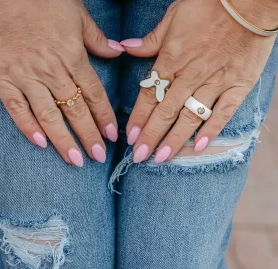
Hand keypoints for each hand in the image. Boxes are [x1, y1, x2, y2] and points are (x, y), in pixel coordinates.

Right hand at [0, 0, 124, 165]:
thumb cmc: (44, 0)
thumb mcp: (78, 15)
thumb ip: (98, 39)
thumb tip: (118, 51)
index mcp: (73, 56)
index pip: (94, 94)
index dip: (105, 117)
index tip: (112, 135)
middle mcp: (51, 70)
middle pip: (76, 110)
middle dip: (89, 136)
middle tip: (99, 156)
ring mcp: (25, 75)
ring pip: (49, 115)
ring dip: (63, 140)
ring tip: (76, 160)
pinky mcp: (1, 77)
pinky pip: (16, 107)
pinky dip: (27, 126)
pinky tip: (41, 143)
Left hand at [121, 0, 276, 162]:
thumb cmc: (209, 6)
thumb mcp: (173, 17)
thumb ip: (150, 40)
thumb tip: (126, 48)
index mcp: (172, 59)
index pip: (149, 94)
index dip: (138, 118)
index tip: (130, 137)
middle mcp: (190, 75)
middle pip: (166, 111)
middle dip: (150, 136)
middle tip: (139, 157)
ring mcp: (215, 82)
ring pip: (191, 116)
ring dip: (175, 139)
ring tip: (162, 158)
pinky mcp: (238, 85)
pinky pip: (223, 112)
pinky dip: (212, 130)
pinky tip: (200, 147)